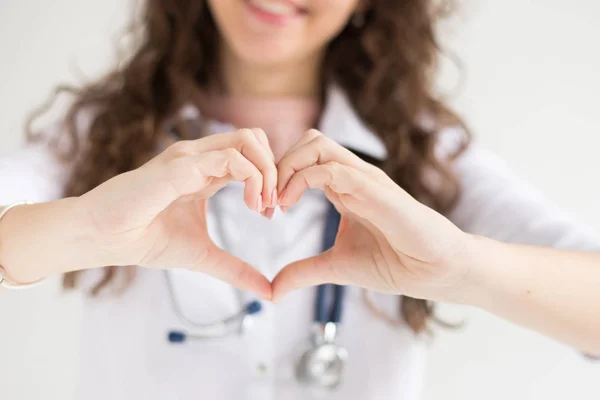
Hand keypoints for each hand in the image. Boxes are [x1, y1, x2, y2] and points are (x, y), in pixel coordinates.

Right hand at [79, 129, 276, 299]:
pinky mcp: (182, 165)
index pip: (252, 156)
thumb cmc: (146, 241)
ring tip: (262, 205)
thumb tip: (268, 292)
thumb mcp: (204, 256)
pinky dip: (252, 178)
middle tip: (271, 206)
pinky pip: (230, 158)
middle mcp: (201, 157)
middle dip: (275, 169)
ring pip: (248, 140)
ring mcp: (191, 157)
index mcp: (207, 171)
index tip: (269, 213)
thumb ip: (237, 270)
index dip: (270, 180)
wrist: (105, 239)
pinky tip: (251, 205)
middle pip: (256, 138)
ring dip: (267, 171)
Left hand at [272, 130, 470, 302]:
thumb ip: (304, 272)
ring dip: (286, 168)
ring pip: (316, 144)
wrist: (434, 271)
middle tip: (265, 201)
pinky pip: (331, 168)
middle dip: (278, 164)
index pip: (304, 159)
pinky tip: (289, 205)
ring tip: (276, 202)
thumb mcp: (336, 267)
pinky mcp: (374, 189)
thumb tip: (273, 290)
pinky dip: (301, 180)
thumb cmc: (395, 263)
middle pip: (308, 141)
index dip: (278, 177)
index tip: (264, 209)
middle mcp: (353, 176)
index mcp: (345, 187)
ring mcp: (364, 179)